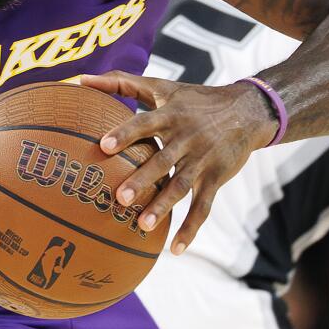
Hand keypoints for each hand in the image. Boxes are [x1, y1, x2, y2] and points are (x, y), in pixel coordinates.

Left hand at [80, 72, 278, 253]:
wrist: (247, 111)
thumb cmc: (196, 99)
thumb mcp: (163, 87)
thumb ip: (123, 82)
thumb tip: (81, 78)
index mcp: (171, 115)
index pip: (145, 123)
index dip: (126, 134)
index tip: (104, 146)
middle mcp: (187, 138)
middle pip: (162, 160)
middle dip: (142, 179)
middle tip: (119, 197)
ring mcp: (203, 160)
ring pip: (182, 186)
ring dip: (163, 206)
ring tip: (143, 225)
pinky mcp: (216, 178)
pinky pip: (203, 206)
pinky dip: (191, 228)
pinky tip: (175, 249)